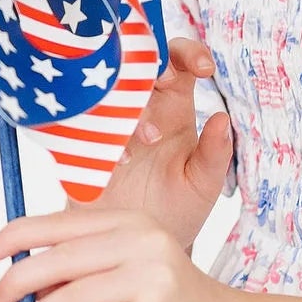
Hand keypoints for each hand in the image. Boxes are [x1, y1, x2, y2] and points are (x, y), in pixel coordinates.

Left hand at [0, 198, 231, 301]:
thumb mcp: (126, 273)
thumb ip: (80, 269)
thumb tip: (14, 279)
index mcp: (132, 222)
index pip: (61, 223)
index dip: (17, 236)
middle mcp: (143, 242)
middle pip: (61, 258)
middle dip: (18, 281)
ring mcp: (153, 279)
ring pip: (71, 298)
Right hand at [101, 34, 232, 248]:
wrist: (137, 247)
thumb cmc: (176, 211)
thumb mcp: (202, 186)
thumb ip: (215, 154)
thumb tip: (223, 119)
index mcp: (174, 107)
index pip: (180, 63)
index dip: (190, 54)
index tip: (205, 69)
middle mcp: (139, 107)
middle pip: (138, 63)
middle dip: (151, 63)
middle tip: (164, 82)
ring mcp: (107, 122)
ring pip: (108, 87)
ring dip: (125, 101)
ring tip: (145, 142)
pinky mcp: (81, 144)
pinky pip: (78, 122)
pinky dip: (94, 131)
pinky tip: (115, 160)